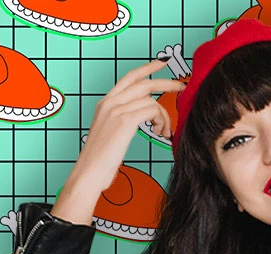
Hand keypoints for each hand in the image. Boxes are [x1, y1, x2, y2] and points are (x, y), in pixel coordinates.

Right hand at [70, 59, 185, 192]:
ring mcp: (116, 110)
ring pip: (151, 100)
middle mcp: (110, 103)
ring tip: (164, 131)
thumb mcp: (109, 134)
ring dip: (164, 115)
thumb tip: (142, 117)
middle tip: (182, 86)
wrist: (88, 173)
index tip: (161, 63)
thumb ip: (122, 121)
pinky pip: (152, 110)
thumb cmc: (100, 161)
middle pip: (144, 83)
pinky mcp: (125, 120)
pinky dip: (161, 120)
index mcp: (105, 104)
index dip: (147, 68)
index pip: (129, 78)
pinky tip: (160, 132)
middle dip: (166, 82)